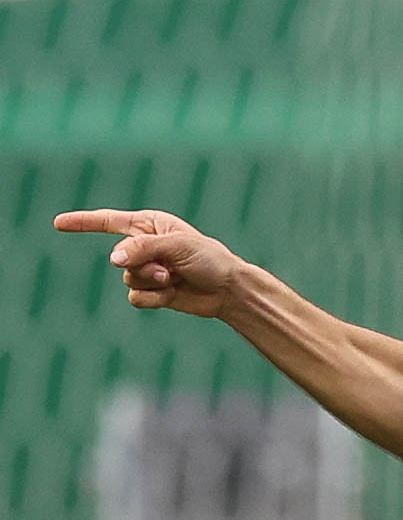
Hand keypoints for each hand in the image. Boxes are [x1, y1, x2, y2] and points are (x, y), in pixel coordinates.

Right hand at [54, 208, 243, 318]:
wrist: (227, 290)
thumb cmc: (209, 259)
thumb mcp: (178, 246)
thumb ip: (143, 248)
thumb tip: (113, 259)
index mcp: (150, 225)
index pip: (109, 221)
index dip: (83, 222)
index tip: (57, 224)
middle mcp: (144, 246)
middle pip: (120, 257)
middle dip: (144, 265)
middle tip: (171, 268)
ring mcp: (147, 270)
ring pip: (127, 278)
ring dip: (152, 281)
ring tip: (175, 279)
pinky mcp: (152, 292)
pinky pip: (136, 297)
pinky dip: (154, 298)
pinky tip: (173, 294)